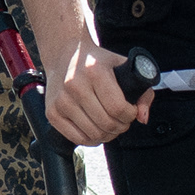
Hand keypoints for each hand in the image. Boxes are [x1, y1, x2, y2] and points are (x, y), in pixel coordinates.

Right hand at [39, 37, 156, 145]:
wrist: (64, 55)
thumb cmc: (96, 62)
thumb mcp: (123, 66)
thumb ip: (142, 91)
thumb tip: (142, 117)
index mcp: (94, 71)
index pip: (118, 108)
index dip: (130, 115)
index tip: (130, 111)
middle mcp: (75, 85)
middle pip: (107, 124)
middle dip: (121, 126)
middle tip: (122, 120)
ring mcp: (61, 101)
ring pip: (94, 134)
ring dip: (108, 135)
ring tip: (110, 125)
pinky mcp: (52, 113)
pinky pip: (77, 138)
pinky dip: (91, 139)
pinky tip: (96, 129)